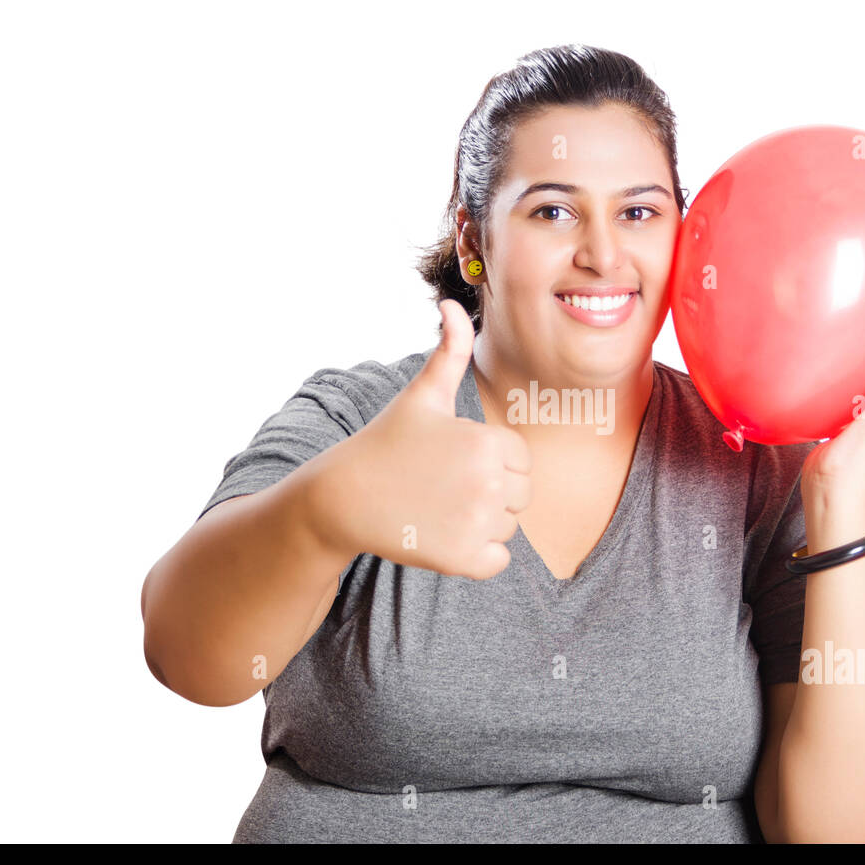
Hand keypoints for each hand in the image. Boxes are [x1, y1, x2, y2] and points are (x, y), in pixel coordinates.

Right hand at [302, 299, 532, 579]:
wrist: (343, 498)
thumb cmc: (386, 443)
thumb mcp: (423, 395)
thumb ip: (449, 350)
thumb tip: (450, 302)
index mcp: (488, 443)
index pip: (520, 461)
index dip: (489, 461)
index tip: (450, 461)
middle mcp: (489, 483)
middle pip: (519, 496)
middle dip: (489, 493)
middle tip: (442, 487)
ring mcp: (477, 524)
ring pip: (508, 529)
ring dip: (481, 524)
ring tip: (438, 509)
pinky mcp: (464, 561)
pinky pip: (498, 562)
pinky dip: (476, 557)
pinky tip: (443, 536)